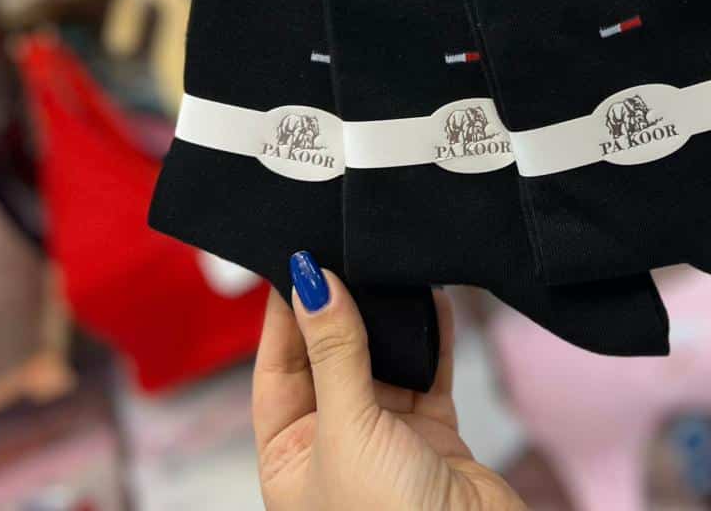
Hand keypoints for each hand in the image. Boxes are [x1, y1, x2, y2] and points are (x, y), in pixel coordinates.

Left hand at [253, 253, 525, 510]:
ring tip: (390, 269)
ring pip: (381, 360)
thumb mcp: (349, 432)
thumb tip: (312, 283)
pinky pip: (427, 371)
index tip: (299, 261)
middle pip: (330, 358)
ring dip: (389, 320)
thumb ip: (334, 353)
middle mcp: (333, 444)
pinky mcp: (432, 434)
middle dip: (341, 309)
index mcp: (290, 458)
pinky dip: (432, 337)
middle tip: (347, 252)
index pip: (277, 369)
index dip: (286, 316)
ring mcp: (385, 438)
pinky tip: (433, 300)